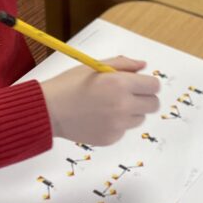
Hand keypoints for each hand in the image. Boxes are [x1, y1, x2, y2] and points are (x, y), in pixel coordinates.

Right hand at [41, 57, 159, 146]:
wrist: (49, 110)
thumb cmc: (69, 85)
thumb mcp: (95, 66)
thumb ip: (123, 64)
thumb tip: (143, 67)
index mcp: (120, 84)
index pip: (154, 86)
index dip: (147, 84)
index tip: (139, 84)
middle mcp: (123, 105)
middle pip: (153, 105)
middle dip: (144, 98)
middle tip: (127, 95)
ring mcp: (117, 125)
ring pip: (139, 118)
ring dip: (131, 112)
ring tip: (108, 106)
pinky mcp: (111, 138)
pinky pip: (124, 130)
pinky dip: (117, 124)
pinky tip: (99, 117)